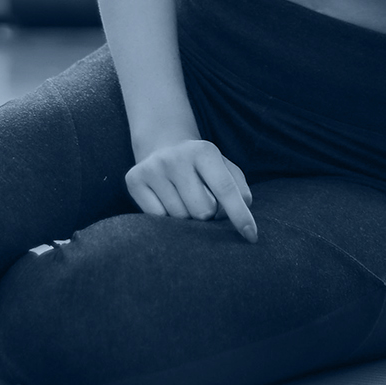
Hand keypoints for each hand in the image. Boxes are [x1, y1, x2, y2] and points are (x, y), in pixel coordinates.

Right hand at [126, 139, 257, 241]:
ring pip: (180, 218)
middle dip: (208, 214)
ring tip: (183, 198)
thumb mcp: (225, 169)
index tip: (251, 237)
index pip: (225, 189)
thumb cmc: (201, 167)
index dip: (240, 216)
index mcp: (204, 151)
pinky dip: (166, 217)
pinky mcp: (134, 180)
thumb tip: (241, 212)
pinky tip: (166, 200)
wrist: (163, 147)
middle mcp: (175, 157)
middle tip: (202, 200)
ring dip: (186, 216)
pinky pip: (157, 218)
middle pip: (202, 211)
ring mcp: (152, 168)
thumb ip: (239, 190)